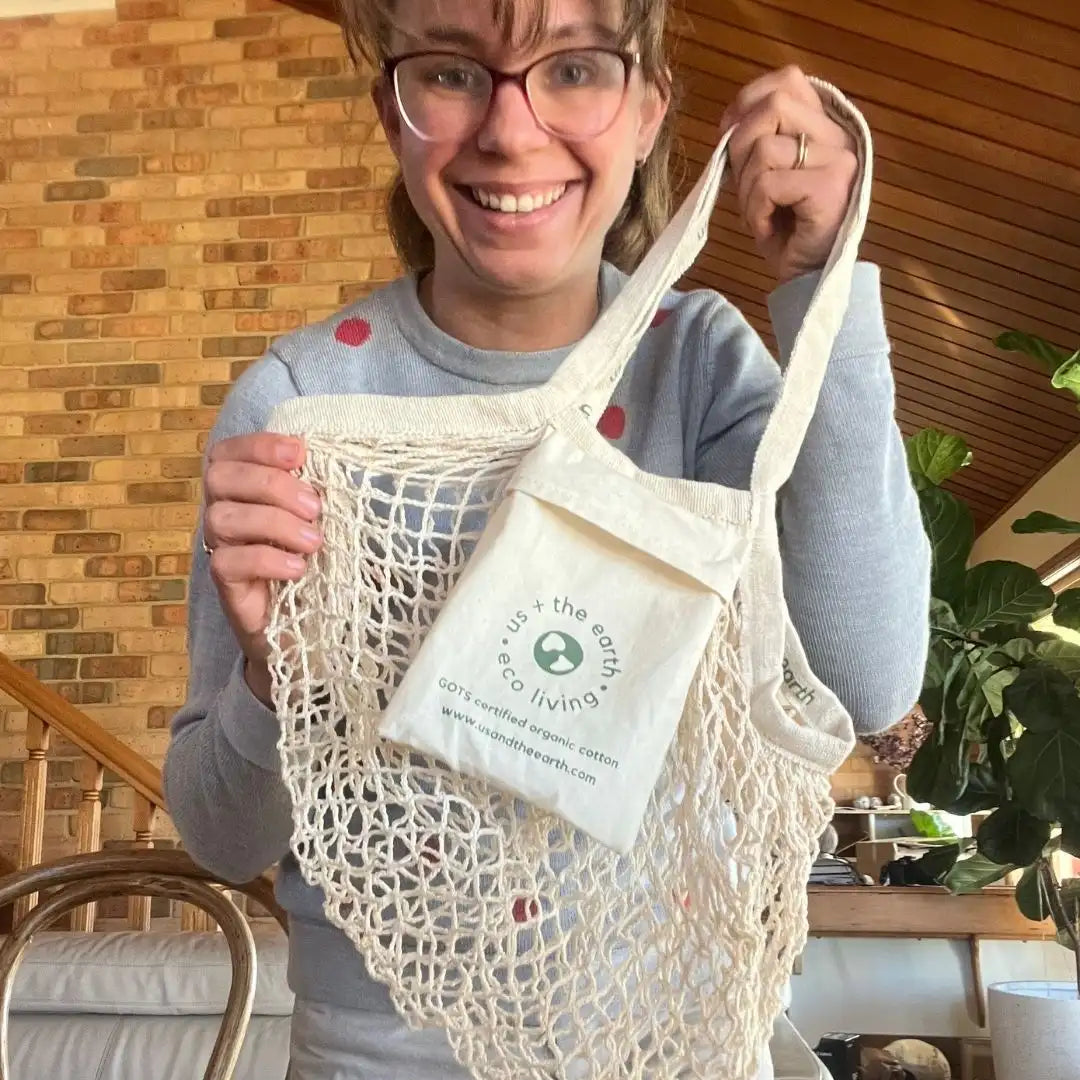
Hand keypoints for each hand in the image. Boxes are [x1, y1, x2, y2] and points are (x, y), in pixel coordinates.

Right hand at [202, 433, 321, 700]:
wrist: (307, 632)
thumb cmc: (314, 564)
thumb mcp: (318, 522)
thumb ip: (315, 492)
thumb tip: (338, 461)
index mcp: (243, 489)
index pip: (228, 452)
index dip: (259, 446)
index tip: (300, 453)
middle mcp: (223, 514)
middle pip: (220, 477)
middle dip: (270, 483)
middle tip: (314, 506)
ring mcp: (220, 549)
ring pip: (222, 517)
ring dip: (274, 522)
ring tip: (313, 542)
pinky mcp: (225, 587)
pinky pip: (227, 562)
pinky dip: (267, 559)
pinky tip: (298, 568)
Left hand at [721, 65, 858, 283]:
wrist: (808, 280)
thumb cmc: (786, 229)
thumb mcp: (765, 175)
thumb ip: (757, 139)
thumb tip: (729, 123)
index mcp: (826, 125)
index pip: (788, 80)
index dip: (748, 104)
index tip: (731, 139)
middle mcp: (840, 136)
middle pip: (774, 105)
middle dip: (741, 147)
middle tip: (745, 185)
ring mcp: (840, 160)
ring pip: (766, 146)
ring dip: (747, 186)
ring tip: (761, 211)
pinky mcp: (831, 186)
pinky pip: (768, 182)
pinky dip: (755, 210)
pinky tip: (768, 227)